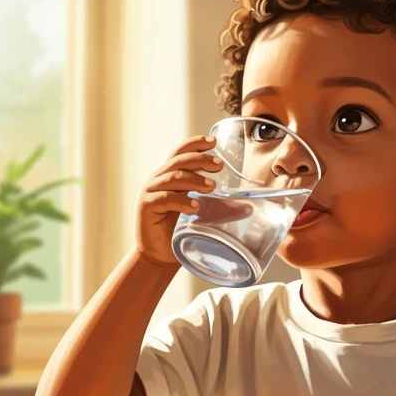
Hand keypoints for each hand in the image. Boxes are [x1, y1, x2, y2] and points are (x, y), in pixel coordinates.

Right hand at [135, 136, 222, 266]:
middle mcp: (160, 179)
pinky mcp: (147, 207)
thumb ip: (219, 206)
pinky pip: (164, 199)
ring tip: (211, 187)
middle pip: (179, 161)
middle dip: (200, 160)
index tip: (214, 142)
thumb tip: (247, 207)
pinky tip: (195, 206)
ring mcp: (151, 192)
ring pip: (173, 178)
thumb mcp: (200, 213)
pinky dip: (181, 201)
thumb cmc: (180, 230)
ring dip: (194, 179)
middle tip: (219, 166)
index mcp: (171, 175)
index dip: (195, 144)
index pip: (181, 152)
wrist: (159, 254)